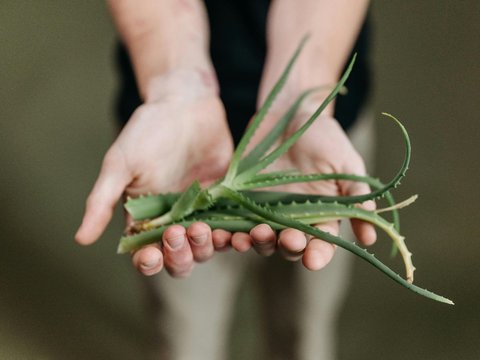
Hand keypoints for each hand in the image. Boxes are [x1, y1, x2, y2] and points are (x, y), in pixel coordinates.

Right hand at [75, 69, 233, 276]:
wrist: (185, 103)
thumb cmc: (147, 131)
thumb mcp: (120, 164)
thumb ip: (102, 201)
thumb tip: (80, 238)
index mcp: (146, 218)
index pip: (147, 254)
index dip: (149, 262)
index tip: (152, 254)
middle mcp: (175, 221)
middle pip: (180, 258)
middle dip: (181, 255)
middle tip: (181, 232)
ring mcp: (203, 212)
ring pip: (208, 247)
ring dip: (209, 247)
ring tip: (210, 231)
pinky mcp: (227, 200)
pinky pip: (234, 225)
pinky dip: (239, 234)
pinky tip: (243, 232)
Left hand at [229, 110, 375, 269]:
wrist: (290, 113)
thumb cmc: (324, 137)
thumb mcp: (346, 164)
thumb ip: (356, 197)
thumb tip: (370, 238)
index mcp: (321, 215)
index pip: (321, 244)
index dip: (318, 255)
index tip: (313, 260)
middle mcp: (292, 218)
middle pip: (289, 246)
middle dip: (287, 247)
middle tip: (287, 239)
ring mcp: (265, 210)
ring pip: (260, 238)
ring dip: (256, 243)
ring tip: (250, 238)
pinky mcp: (242, 199)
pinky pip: (233, 221)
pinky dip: (227, 231)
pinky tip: (222, 232)